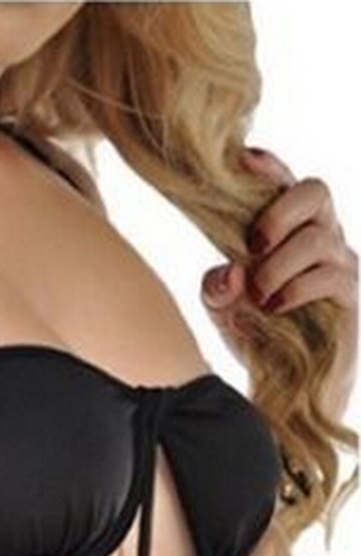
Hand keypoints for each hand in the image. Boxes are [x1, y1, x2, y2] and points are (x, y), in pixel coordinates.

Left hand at [201, 146, 357, 415]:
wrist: (282, 387)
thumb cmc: (255, 337)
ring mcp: (340, 265)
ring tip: (258, 295)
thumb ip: (216, 286)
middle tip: (252, 246)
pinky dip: (296, 288)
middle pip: (315, 191)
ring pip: (319, 237)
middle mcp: (320, 238)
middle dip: (279, 212)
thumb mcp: (222, 309)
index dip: (269, 167)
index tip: (243, 161)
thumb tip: (229, 272)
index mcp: (289, 230)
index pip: (285, 184)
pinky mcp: (350, 297)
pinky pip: (330, 276)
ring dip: (279, 265)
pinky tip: (274, 307)